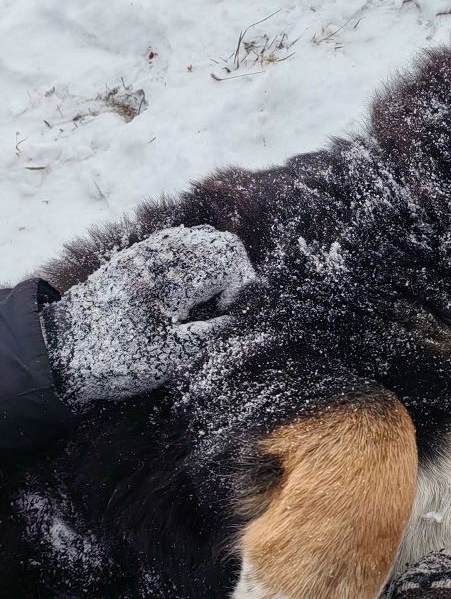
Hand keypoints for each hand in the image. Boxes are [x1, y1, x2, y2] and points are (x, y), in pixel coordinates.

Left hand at [40, 225, 256, 404]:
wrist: (60, 352)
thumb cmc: (119, 358)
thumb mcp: (173, 356)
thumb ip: (212, 333)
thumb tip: (237, 318)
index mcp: (174, 276)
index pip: (230, 257)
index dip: (241, 285)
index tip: (228, 313)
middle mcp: (161, 255)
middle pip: (219, 242)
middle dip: (232, 273)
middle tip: (222, 306)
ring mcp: (146, 253)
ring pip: (199, 239)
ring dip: (213, 265)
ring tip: (205, 299)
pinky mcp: (134, 259)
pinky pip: (176, 245)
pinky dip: (192, 262)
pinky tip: (183, 292)